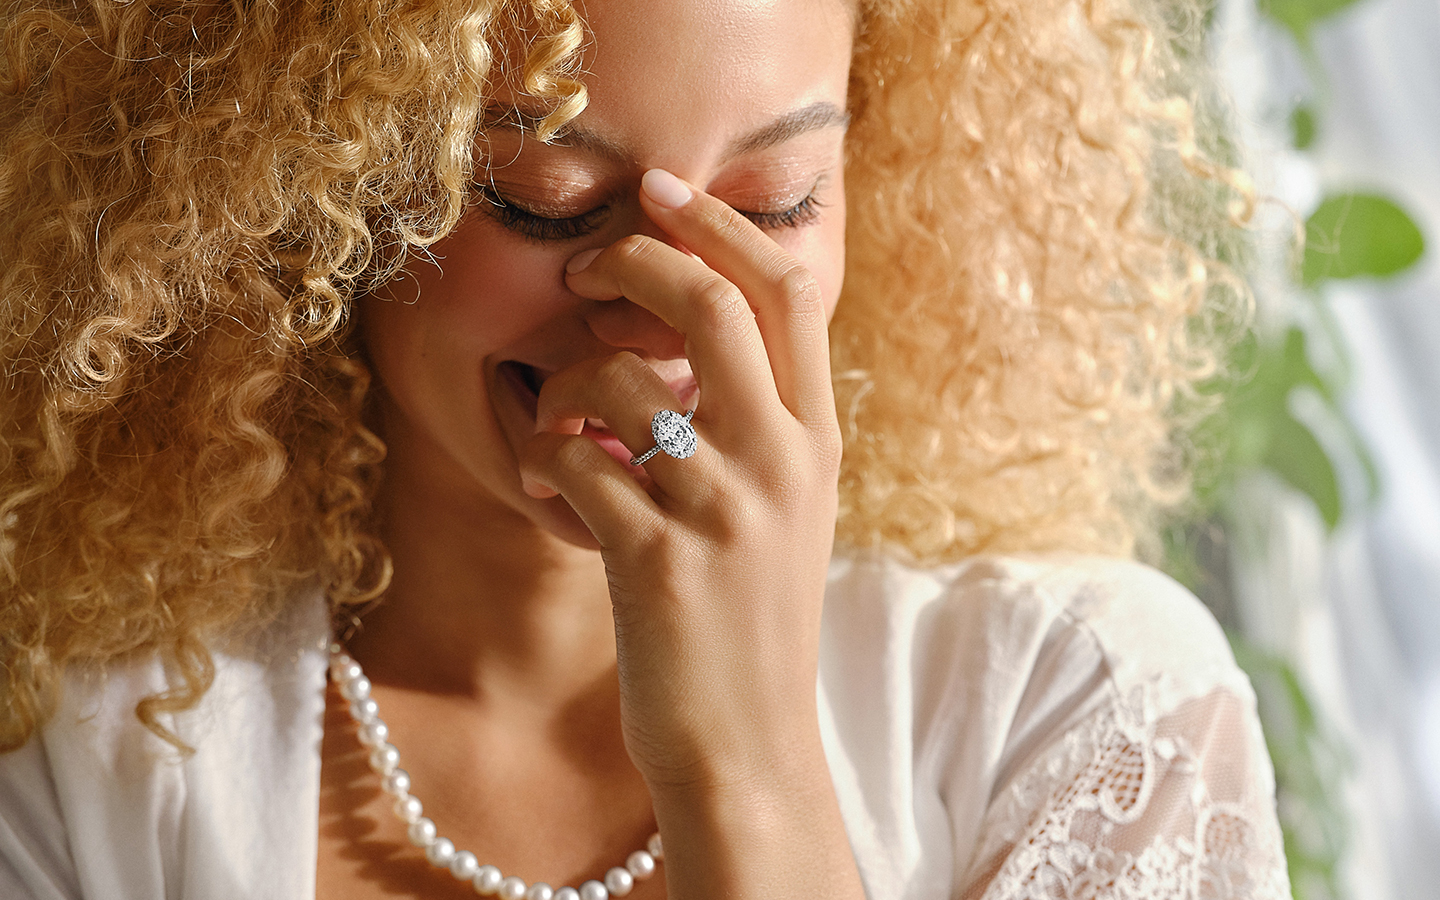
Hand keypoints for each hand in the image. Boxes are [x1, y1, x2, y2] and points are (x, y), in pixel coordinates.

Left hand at [518, 168, 841, 789]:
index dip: (720, 224)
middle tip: (586, 274)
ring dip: (565, 393)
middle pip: (708, 303)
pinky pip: (573, 463)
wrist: (748, 748)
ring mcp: (723, 509)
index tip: (662, 192)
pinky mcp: (656, 559)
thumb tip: (686, 334)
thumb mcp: (787, 512)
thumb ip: (763, 422)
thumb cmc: (751, 623)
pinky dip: (543, 464)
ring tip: (562, 438)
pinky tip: (552, 496)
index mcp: (817, 441)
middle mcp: (782, 462)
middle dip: (633, 264)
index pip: (788, 290)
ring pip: (618, 383)